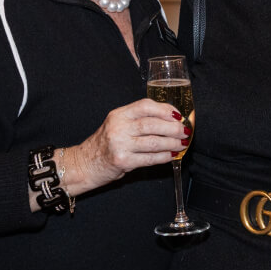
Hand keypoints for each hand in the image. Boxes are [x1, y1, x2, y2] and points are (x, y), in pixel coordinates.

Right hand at [60, 99, 187, 198]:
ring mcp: (119, 145)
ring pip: (153, 142)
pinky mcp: (122, 161)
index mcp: (118, 114)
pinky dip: (163, 157)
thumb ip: (138, 120)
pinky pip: (149, 158)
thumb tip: (170, 120)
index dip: (164, 109)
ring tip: (182, 144)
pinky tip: (171, 155)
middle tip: (185, 131)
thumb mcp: (117, 125)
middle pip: (151, 124)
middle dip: (173, 128)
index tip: (178, 115)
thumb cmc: (105, 144)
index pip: (145, 106)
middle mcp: (118, 127)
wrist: (84, 163)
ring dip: (171, 143)